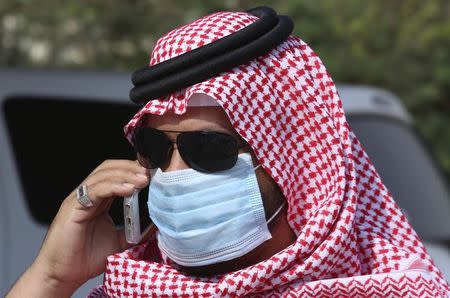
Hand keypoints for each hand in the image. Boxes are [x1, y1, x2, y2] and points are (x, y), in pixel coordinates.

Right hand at [8, 160, 149, 296]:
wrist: (64, 275)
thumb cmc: (86, 258)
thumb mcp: (120, 242)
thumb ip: (136, 231)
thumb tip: (157, 224)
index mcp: (100, 200)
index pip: (117, 175)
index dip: (134, 171)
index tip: (153, 174)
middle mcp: (88, 196)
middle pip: (109, 169)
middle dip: (130, 167)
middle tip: (149, 172)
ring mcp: (79, 199)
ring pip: (102, 176)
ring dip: (124, 175)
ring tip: (142, 179)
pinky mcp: (72, 207)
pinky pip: (94, 190)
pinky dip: (112, 186)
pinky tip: (128, 189)